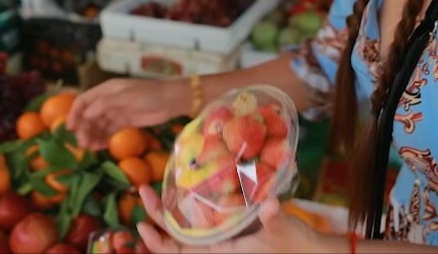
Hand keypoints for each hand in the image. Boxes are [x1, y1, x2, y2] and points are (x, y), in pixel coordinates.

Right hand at [67, 78, 185, 149]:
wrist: (171, 101)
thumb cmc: (148, 94)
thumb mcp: (125, 97)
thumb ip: (105, 105)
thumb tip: (85, 115)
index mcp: (106, 91)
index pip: (84, 101)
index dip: (75, 113)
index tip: (70, 128)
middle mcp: (108, 101)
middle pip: (89, 115)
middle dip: (84, 129)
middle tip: (83, 144)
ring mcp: (116, 112)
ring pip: (98, 125)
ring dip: (92, 136)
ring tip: (91, 148)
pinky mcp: (124, 122)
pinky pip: (108, 131)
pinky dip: (102, 139)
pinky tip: (100, 147)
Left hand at [137, 186, 323, 253]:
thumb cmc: (297, 247)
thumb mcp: (285, 231)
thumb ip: (275, 218)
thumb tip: (269, 204)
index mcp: (221, 253)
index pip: (179, 250)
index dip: (157, 240)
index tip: (139, 221)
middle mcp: (218, 250)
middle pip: (176, 239)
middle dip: (157, 218)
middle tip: (143, 190)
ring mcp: (225, 242)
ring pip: (187, 234)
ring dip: (170, 215)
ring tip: (157, 192)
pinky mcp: (235, 234)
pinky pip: (203, 227)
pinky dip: (190, 214)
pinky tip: (187, 195)